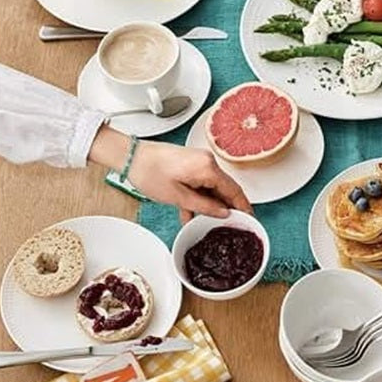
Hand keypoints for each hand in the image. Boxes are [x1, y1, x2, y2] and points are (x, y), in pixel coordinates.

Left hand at [127, 142, 252, 222]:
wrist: (131, 157)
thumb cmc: (149, 172)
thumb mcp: (178, 197)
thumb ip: (204, 206)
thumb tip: (223, 213)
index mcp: (207, 168)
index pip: (234, 189)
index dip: (243, 206)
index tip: (250, 218)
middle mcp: (207, 161)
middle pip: (225, 188)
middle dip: (227, 207)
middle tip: (230, 224)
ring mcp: (199, 161)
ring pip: (212, 187)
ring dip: (210, 204)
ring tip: (206, 221)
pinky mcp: (191, 164)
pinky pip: (202, 183)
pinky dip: (199, 197)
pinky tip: (191, 213)